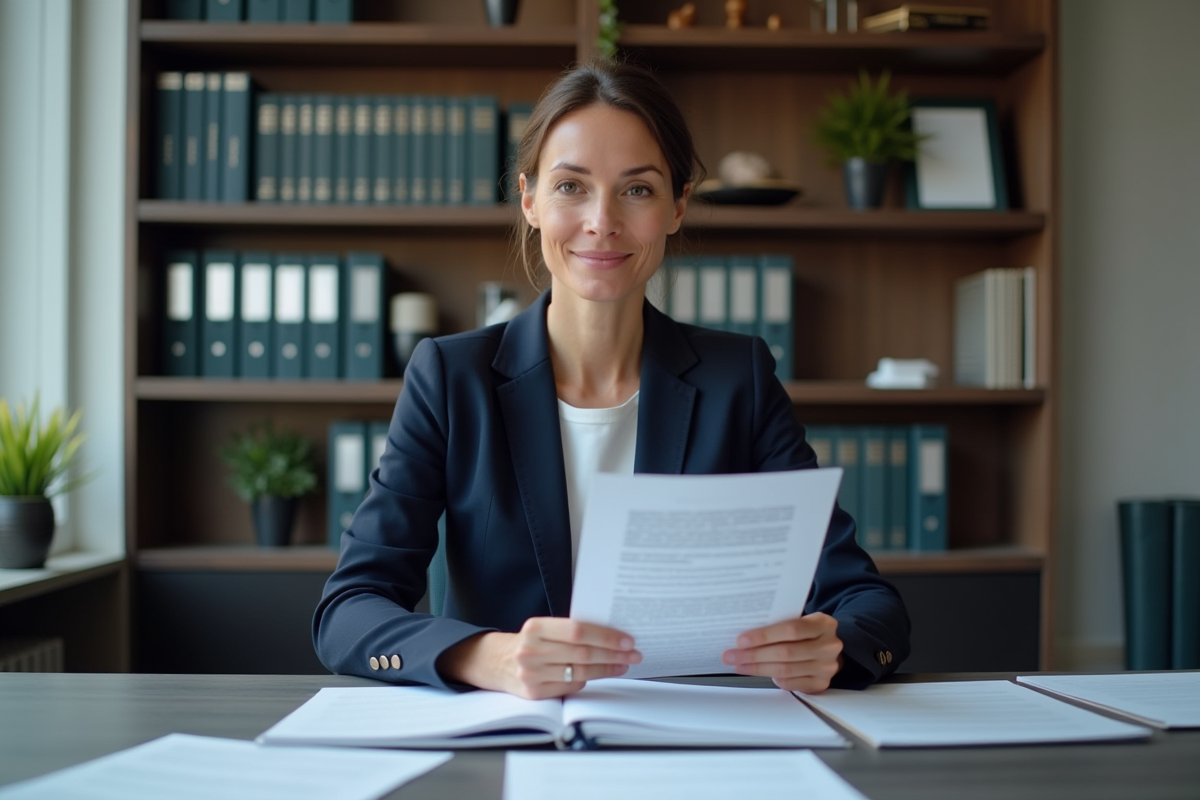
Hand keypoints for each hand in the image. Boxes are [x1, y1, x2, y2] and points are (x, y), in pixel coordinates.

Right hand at [437, 617, 641, 699]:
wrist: (495, 662)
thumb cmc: (529, 642)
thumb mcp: (543, 629)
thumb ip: (569, 630)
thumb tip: (611, 635)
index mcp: (535, 628)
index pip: (578, 631)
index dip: (605, 636)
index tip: (627, 640)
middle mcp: (530, 651)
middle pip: (582, 653)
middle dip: (613, 654)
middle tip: (633, 653)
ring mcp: (531, 674)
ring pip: (579, 671)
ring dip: (607, 668)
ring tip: (623, 663)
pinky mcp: (534, 693)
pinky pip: (570, 686)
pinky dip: (588, 679)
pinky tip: (601, 673)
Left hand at [721, 612, 843, 693]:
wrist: (829, 647)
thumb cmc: (807, 632)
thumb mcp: (801, 620)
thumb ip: (780, 624)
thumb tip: (745, 635)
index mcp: (823, 624)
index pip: (791, 629)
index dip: (764, 635)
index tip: (741, 640)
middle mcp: (829, 646)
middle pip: (785, 652)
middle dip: (754, 655)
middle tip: (731, 656)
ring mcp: (827, 667)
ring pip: (785, 670)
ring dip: (757, 668)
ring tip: (738, 665)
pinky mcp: (821, 684)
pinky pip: (790, 683)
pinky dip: (773, 679)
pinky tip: (759, 672)